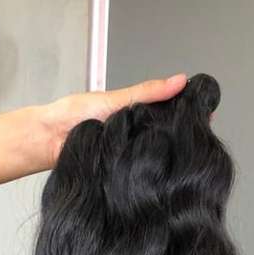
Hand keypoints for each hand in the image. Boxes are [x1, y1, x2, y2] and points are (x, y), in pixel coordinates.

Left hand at [42, 74, 187, 166]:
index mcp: (134, 114)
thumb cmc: (72, 116)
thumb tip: (181, 79)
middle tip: (200, 139)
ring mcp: (127, 156)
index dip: (187, 115)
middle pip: (164, 136)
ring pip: (153, 156)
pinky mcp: (120, 175)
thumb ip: (147, 93)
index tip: (208, 118)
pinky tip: (159, 171)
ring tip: (183, 155)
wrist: (44, 142)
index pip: (168, 113)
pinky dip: (147, 170)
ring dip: (163, 155)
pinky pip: (138, 171)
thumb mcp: (114, 99)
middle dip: (179, 137)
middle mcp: (133, 136)